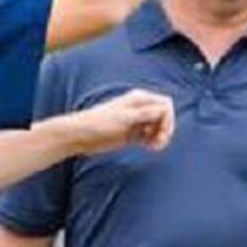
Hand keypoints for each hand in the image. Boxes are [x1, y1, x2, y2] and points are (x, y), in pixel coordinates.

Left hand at [59, 89, 175, 155]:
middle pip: (164, 116)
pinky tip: (148, 147)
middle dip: (165, 129)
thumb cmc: (99, 123)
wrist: (79, 135)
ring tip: (154, 147)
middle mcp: (139, 108)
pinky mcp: (131, 133)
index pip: (165, 105)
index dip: (167, 119)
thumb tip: (165, 110)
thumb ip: (146, 113)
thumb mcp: (125, 118)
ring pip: (158, 126)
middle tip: (158, 143)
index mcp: (139, 99)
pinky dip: (152, 141)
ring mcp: (136, 120)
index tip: (160, 133)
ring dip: (160, 136)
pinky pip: (149, 135)